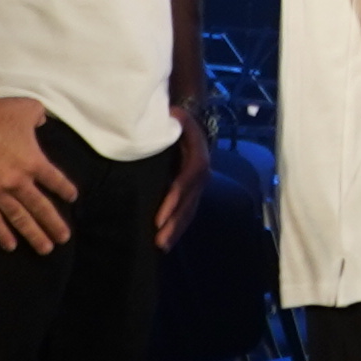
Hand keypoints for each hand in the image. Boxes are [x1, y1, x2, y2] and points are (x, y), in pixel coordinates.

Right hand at [0, 95, 77, 254]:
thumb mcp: (28, 109)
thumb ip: (39, 117)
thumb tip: (43, 120)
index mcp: (34, 161)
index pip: (55, 180)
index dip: (65, 190)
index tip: (72, 198)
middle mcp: (19, 180)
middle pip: (41, 207)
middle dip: (53, 224)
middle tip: (63, 239)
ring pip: (19, 218)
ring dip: (33, 235)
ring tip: (45, 249)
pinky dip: (1, 233)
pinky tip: (10, 246)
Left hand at [154, 105, 208, 249]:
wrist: (191, 126)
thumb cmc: (179, 122)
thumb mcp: (179, 117)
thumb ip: (176, 119)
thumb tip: (172, 114)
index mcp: (198, 157)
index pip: (187, 181)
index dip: (175, 198)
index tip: (160, 217)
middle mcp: (201, 175)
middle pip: (189, 202)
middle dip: (174, 222)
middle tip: (159, 239)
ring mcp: (198, 186)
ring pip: (189, 211)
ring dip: (176, 230)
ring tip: (161, 246)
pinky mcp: (191, 193)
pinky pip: (187, 212)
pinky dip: (177, 227)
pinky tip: (165, 243)